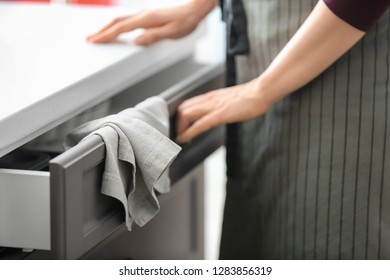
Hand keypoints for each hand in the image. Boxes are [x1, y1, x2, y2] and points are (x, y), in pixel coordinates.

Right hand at [86, 0, 215, 44]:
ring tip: (99, 35)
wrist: (193, 10)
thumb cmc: (185, 22)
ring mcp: (145, 14)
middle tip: (90, 39)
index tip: (95, 41)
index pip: (121, 28)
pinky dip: (117, 25)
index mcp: (147, 20)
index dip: (107, 35)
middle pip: (117, 22)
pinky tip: (117, 29)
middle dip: (102, 31)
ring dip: (108, 27)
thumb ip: (154, 37)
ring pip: (121, 20)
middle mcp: (143, 15)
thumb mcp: (171, 33)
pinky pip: (128, 20)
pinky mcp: (148, 16)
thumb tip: (137, 41)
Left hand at [176, 78, 271, 142]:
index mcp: (212, 96)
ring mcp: (213, 106)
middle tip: (178, 134)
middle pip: (183, 108)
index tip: (180, 126)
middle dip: (177, 123)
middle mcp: (209, 99)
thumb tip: (220, 113)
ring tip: (180, 138)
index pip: (188, 103)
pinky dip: (188, 133)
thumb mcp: (232, 100)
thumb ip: (223, 105)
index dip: (180, 115)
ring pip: (186, 114)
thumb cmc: (252, 96)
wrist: (262, 91)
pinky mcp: (219, 114)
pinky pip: (199, 124)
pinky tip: (185, 139)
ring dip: (180, 128)